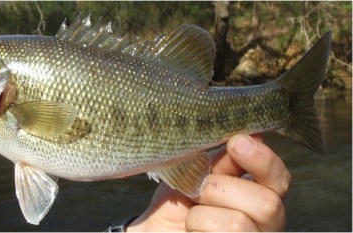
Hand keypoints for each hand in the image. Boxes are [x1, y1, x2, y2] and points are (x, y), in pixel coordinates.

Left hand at [127, 134, 288, 231]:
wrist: (156, 231)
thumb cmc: (177, 204)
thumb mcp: (195, 175)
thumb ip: (222, 160)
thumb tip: (252, 134)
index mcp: (261, 198)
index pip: (279, 179)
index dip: (264, 160)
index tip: (237, 143)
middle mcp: (267, 224)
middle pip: (266, 203)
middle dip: (220, 190)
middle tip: (195, 190)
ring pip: (238, 224)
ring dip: (201, 216)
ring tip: (190, 219)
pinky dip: (195, 230)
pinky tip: (190, 232)